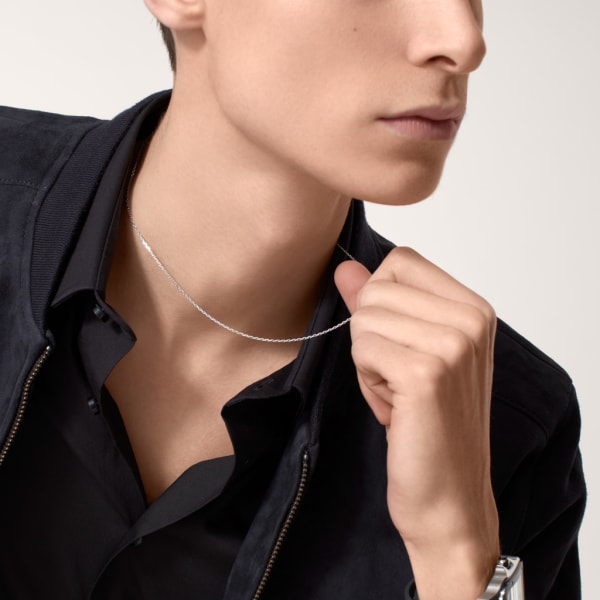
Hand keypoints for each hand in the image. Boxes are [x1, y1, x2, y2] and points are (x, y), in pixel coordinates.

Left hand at [335, 247, 499, 599]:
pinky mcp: (426, 373)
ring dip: (368, 362)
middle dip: (371, 337)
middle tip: (399, 379)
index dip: (380, 301)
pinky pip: (362, 348)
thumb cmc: (428, 425)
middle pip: (376, 289)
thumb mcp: (407, 352)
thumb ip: (377, 303)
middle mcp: (472, 319)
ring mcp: (453, 344)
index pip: (400, 261)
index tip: (399, 344)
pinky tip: (394, 409)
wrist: (448, 498)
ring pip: (364, 319)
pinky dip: (367, 381)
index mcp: (474, 308)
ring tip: (399, 395)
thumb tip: (345, 268)